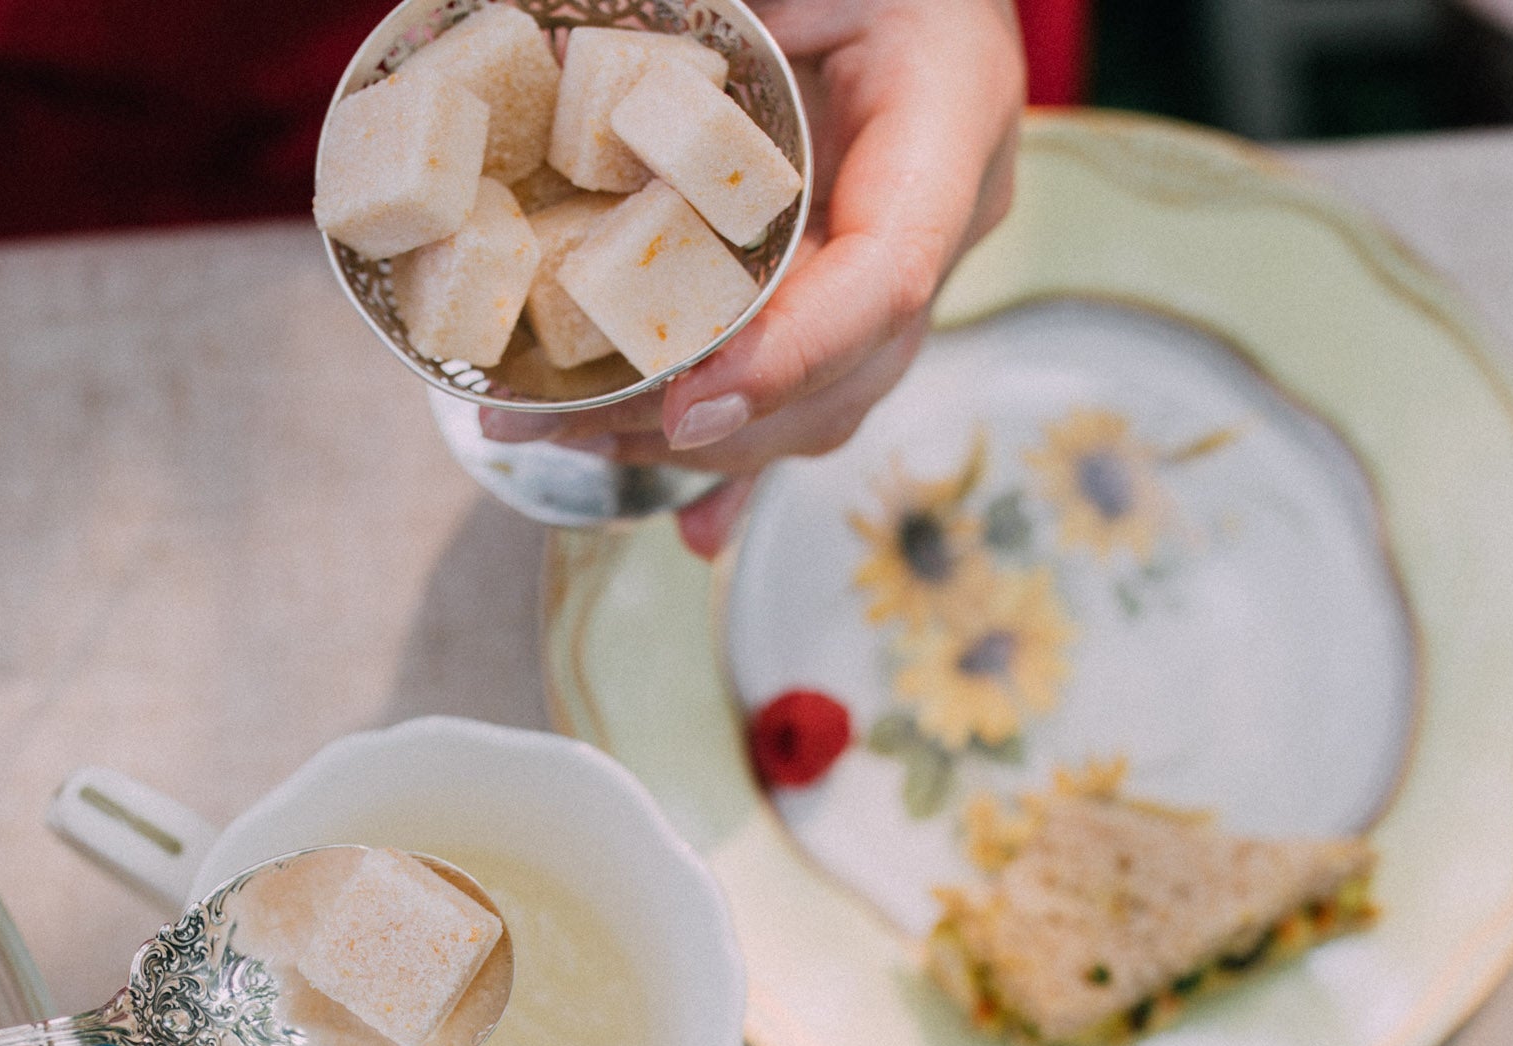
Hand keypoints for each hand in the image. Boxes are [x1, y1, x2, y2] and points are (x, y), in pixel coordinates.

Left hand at [482, 0, 1025, 556]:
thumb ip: (722, 15)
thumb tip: (568, 43)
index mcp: (949, 116)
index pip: (890, 274)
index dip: (791, 358)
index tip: (687, 408)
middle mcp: (946, 205)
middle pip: (851, 365)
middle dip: (710, 424)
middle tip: (563, 426)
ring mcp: (909, 254)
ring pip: (825, 394)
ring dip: (699, 443)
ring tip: (564, 438)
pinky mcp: (857, 282)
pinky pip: (808, 386)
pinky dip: (746, 460)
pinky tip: (696, 528)